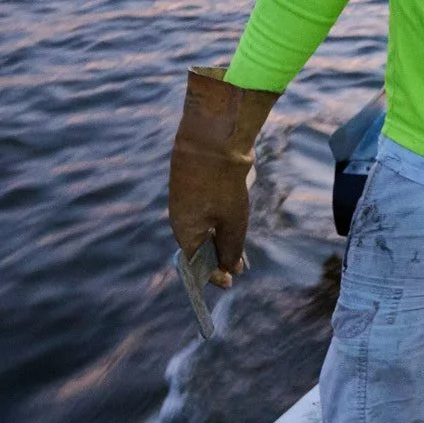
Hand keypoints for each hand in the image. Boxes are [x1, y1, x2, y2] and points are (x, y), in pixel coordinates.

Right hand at [167, 72, 275, 282]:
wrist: (213, 138)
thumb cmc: (222, 184)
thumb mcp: (233, 222)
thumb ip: (231, 247)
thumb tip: (229, 267)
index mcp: (185, 231)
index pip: (195, 262)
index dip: (212, 275)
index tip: (229, 283)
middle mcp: (182, 217)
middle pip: (200, 246)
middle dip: (220, 259)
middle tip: (238, 271)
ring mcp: (188, 200)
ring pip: (205, 227)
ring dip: (222, 242)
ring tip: (241, 255)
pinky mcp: (196, 184)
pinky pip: (207, 211)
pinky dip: (220, 223)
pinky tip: (234, 226)